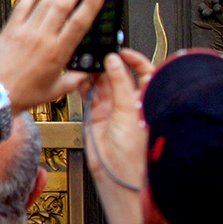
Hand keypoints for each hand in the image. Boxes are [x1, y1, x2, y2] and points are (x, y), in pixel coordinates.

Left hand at [0, 0, 104, 110]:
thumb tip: (86, 74)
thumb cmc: (23, 94)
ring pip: (44, 4)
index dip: (91, 3)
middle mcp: (42, 38)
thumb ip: (74, 80)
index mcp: (57, 53)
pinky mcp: (9, 31)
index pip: (79, 22)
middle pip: (62, 6)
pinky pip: (20, 8)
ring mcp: (24, 32)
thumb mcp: (55, 91)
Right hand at [85, 50, 152, 189]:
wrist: (115, 172)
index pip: (144, 72)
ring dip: (93, 72)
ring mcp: (111, 107)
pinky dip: (82, 83)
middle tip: (99, 54)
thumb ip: (120, 83)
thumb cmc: (133, 151)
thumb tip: (114, 60)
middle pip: (119, 75)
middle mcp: (128, 102)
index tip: (122, 51)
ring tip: (86, 62)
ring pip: (102, 82)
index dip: (134, 59)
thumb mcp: (128, 110)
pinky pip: (88, 93)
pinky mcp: (95, 113)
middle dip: (109, 63)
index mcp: (145, 100)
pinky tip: (78, 75)